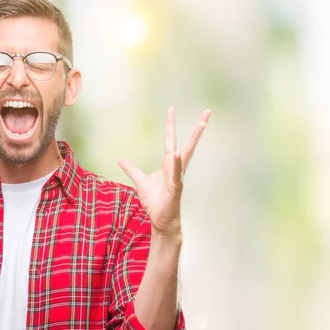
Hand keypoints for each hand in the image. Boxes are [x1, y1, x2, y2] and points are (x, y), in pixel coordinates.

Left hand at [119, 107, 210, 237]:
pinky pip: (176, 174)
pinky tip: (177, 153)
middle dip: (198, 128)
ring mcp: (178, 176)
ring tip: (203, 124)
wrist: (160, 220)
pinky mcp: (176, 188)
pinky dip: (177, 164)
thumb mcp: (140, 182)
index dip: (170, 125)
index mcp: (169, 164)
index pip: (171, 140)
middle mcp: (176, 167)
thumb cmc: (155, 202)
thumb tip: (122, 160)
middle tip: (207, 111)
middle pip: (188, 143)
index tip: (171, 109)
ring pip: (186, 154)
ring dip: (195, 139)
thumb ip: (132, 169)